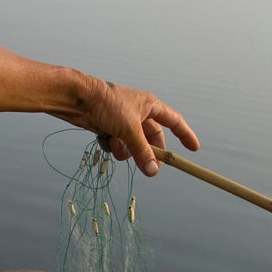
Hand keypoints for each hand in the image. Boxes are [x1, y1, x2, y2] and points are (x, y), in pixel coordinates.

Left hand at [59, 77, 198, 175]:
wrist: (77, 99)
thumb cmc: (107, 105)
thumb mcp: (129, 129)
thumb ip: (142, 151)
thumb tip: (153, 171)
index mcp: (149, 105)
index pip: (174, 121)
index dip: (185, 134)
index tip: (193, 148)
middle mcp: (138, 113)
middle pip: (151, 139)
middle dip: (148, 153)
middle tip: (149, 168)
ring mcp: (123, 121)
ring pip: (133, 145)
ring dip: (127, 150)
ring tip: (116, 144)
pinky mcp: (109, 128)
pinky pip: (118, 145)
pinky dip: (113, 146)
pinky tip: (104, 139)